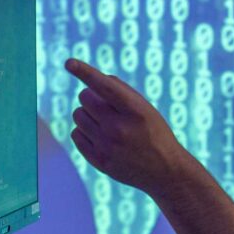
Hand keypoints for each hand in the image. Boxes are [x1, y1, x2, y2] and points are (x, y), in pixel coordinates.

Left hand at [66, 58, 194, 195]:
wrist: (164, 170)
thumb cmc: (153, 131)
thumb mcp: (146, 108)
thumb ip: (121, 91)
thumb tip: (91, 80)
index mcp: (136, 111)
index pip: (106, 87)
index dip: (86, 72)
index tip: (69, 63)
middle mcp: (120, 129)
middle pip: (85, 98)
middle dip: (92, 97)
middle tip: (106, 107)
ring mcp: (108, 147)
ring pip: (77, 115)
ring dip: (87, 114)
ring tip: (104, 123)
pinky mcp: (99, 161)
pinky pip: (76, 134)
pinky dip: (84, 131)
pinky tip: (100, 137)